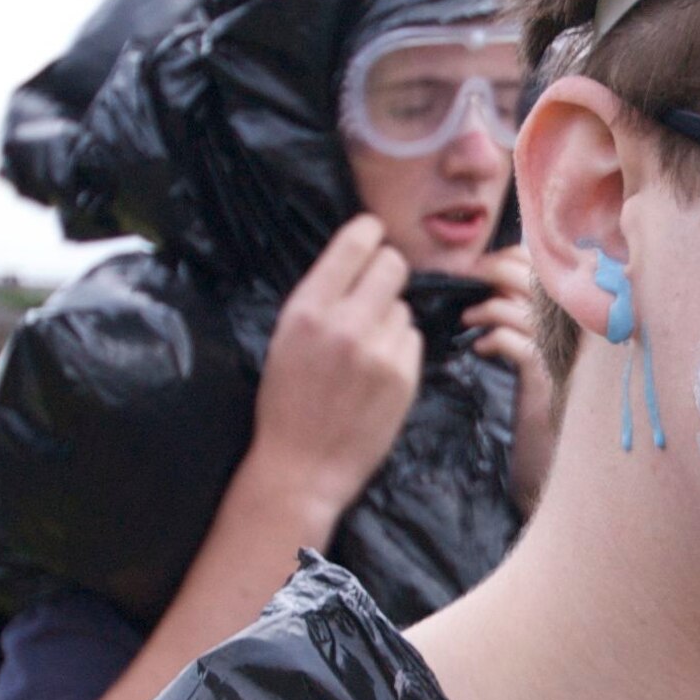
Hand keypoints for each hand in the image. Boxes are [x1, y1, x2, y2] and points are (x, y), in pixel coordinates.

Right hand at [241, 215, 422, 533]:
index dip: (369, 232)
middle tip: (375, 292)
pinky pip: (413, 341)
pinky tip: (377, 376)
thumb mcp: (286, 338)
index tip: (374, 232)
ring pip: (403, 308)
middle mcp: (346, 324)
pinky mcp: (404, 377)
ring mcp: (379, 351)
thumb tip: (358, 258)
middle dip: (387, 273)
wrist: (302, 468)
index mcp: (307, 310)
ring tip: (363, 354)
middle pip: (392, 266)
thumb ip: (321, 298)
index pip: (354, 243)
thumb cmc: (287, 402)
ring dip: (390, 321)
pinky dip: (400, 351)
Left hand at [462, 247, 556, 510]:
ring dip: (486, 309)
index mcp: (572, 315)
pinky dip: (492, 340)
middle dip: (493, 272)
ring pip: (519, 309)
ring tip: (467, 321)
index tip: (482, 270)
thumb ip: (523, 316)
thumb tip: (492, 285)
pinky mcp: (545, 379)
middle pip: (533, 277)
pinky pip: (514, 343)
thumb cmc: (542, 403)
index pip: (545, 266)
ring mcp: (562, 353)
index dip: (510, 259)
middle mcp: (573, 329)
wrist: (557, 459)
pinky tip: (480, 351)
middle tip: (467, 282)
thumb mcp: (536, 352)